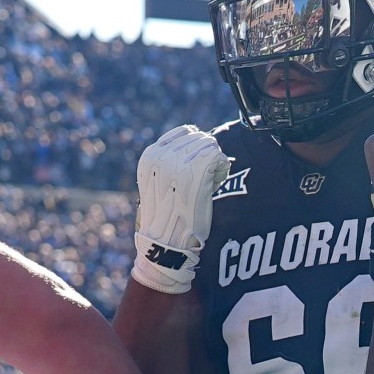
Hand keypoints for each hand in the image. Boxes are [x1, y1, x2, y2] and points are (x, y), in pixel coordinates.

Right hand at [133, 125, 229, 292]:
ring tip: (208, 183)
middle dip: (207, 156)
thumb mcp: (157, 181)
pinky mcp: (197, 171)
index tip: (197, 167)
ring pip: (211, 146)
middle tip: (204, 180)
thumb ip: (169, 160)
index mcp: (150, 156)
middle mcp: (162, 155)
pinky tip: (213, 186)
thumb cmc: (166, 215)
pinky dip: (222, 171)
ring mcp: (180, 161)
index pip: (185, 132)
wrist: (166, 242)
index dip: (197, 148)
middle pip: (201, 138)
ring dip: (215, 163)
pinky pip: (220, 158)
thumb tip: (196, 134)